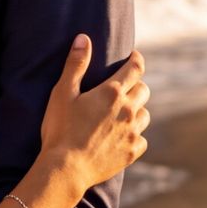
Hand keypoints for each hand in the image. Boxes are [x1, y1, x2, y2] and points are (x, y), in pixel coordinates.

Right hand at [39, 35, 148, 191]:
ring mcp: (132, 132)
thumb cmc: (60, 129)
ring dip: (137, 110)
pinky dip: (134, 135)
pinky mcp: (132, 152)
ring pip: (145, 114)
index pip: (135, 68)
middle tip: (124, 87)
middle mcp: (128, 110)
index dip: (137, 59)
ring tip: (123, 114)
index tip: (135, 56)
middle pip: (143, 90)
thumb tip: (83, 38)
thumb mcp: (62, 93)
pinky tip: (123, 137)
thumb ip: (75, 65)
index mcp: (112, 93)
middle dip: (136, 85)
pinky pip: (141, 139)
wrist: (66, 169)